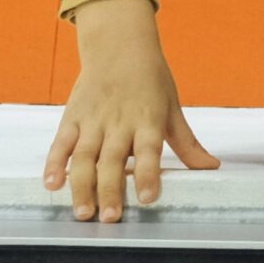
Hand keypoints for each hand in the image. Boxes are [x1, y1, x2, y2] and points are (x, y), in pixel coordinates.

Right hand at [43, 0, 217, 221]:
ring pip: (84, 157)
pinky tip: (51, 184)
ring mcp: (93, 120)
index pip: (149, 150)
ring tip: (83, 212)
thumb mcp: (173, 108)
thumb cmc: (150, 79)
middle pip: (112, 160)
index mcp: (148, 119)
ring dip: (81, 185)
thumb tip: (212, 168)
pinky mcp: (72, 117)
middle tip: (109, 218)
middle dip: (110, 190)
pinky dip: (54, 163)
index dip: (147, 174)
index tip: (147, 198)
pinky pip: (61, 143)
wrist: (119, 44)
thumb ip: (187, 143)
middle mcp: (119, 122)